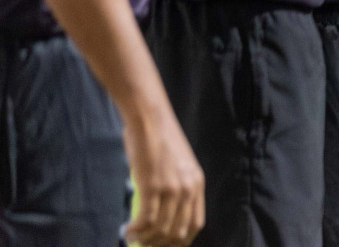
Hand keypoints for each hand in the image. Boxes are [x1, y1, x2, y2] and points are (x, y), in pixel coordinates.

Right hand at [122, 103, 203, 246]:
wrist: (149, 119)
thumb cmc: (157, 140)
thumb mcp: (176, 165)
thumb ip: (173, 187)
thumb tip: (159, 215)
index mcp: (197, 183)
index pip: (195, 223)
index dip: (180, 240)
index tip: (164, 245)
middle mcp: (189, 188)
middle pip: (178, 232)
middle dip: (159, 244)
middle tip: (143, 243)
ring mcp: (172, 188)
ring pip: (160, 230)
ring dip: (144, 239)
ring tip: (132, 237)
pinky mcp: (153, 186)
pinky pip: (146, 220)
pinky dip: (135, 231)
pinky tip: (127, 230)